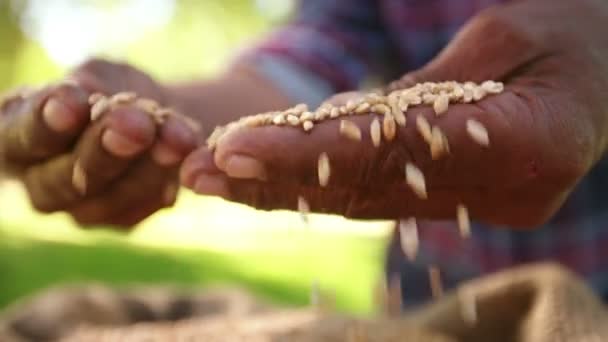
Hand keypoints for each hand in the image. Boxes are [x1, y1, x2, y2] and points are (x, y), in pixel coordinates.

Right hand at [0, 59, 198, 227]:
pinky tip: (186, 155)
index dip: (45, 121)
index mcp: (17, 136)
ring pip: (107, 200)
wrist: (154, 116)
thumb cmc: (111, 89)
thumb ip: (96, 88)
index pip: (20, 135)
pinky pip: (141, 208)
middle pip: (62, 180)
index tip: (73, 103)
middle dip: (104, 149)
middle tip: (137, 127)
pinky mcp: (121, 220)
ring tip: (175, 139)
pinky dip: (166, 180)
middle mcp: (40, 182)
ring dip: (146, 169)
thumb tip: (99, 101)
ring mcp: (80, 209)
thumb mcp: (101, 75)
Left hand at [180, 0, 607, 227]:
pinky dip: (315, 185)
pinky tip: (260, 180)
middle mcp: (502, 191)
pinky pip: (375, 195)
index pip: (397, 153)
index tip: (238, 148)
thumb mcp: (512, 31)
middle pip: (370, 188)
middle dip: (278, 179)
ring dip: (283, 190)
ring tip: (211, 176)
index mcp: (531, 144)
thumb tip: (341, 130)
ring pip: (363, 200)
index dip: (312, 154)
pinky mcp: (458, 198)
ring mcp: (479, 202)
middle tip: (201, 169)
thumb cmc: (574, 28)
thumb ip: (430, 92)